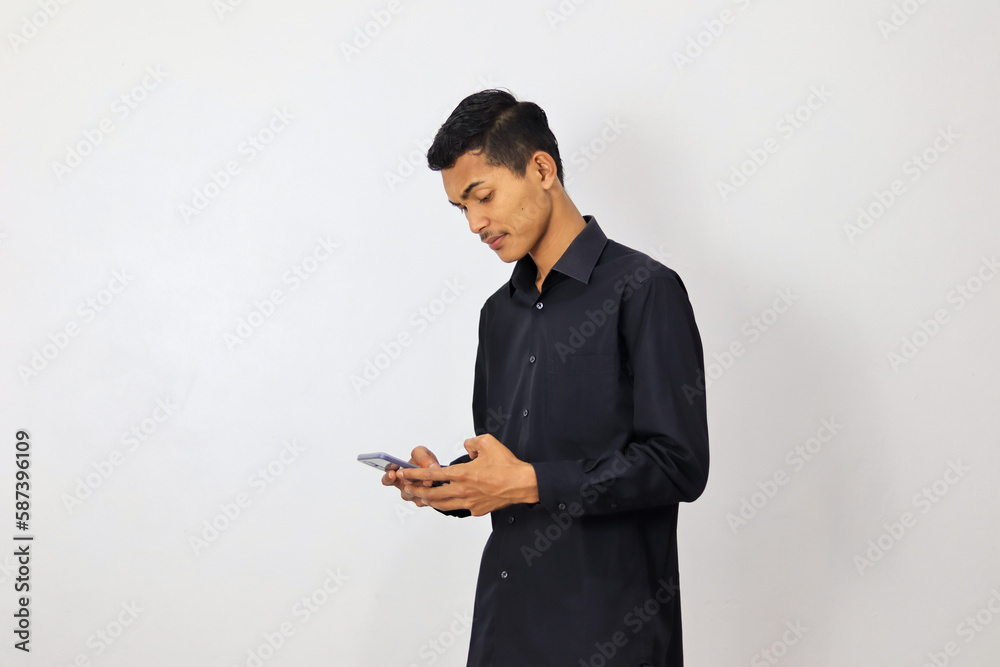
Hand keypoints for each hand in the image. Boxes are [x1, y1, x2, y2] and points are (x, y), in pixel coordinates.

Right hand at [381, 446, 439, 507]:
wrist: (437, 472)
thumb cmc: (424, 462)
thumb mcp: (422, 454)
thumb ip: (423, 458)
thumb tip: (431, 467)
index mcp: (398, 476)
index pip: (387, 480)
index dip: (389, 477)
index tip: (394, 472)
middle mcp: (404, 487)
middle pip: (404, 489)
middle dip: (412, 484)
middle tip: (419, 479)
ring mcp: (413, 496)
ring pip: (418, 494)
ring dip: (424, 487)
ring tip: (430, 481)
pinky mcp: (424, 502)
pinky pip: (428, 499)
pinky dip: (434, 491)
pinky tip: (440, 486)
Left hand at [396, 434, 538, 516]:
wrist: (522, 484)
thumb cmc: (507, 465)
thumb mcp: (488, 442)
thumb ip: (472, 442)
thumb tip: (466, 446)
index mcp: (462, 474)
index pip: (431, 475)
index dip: (414, 474)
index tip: (404, 473)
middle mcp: (462, 490)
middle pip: (431, 495)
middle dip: (416, 491)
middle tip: (406, 488)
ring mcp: (469, 502)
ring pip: (441, 505)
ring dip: (428, 501)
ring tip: (420, 497)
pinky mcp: (476, 510)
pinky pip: (457, 508)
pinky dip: (447, 504)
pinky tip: (445, 501)